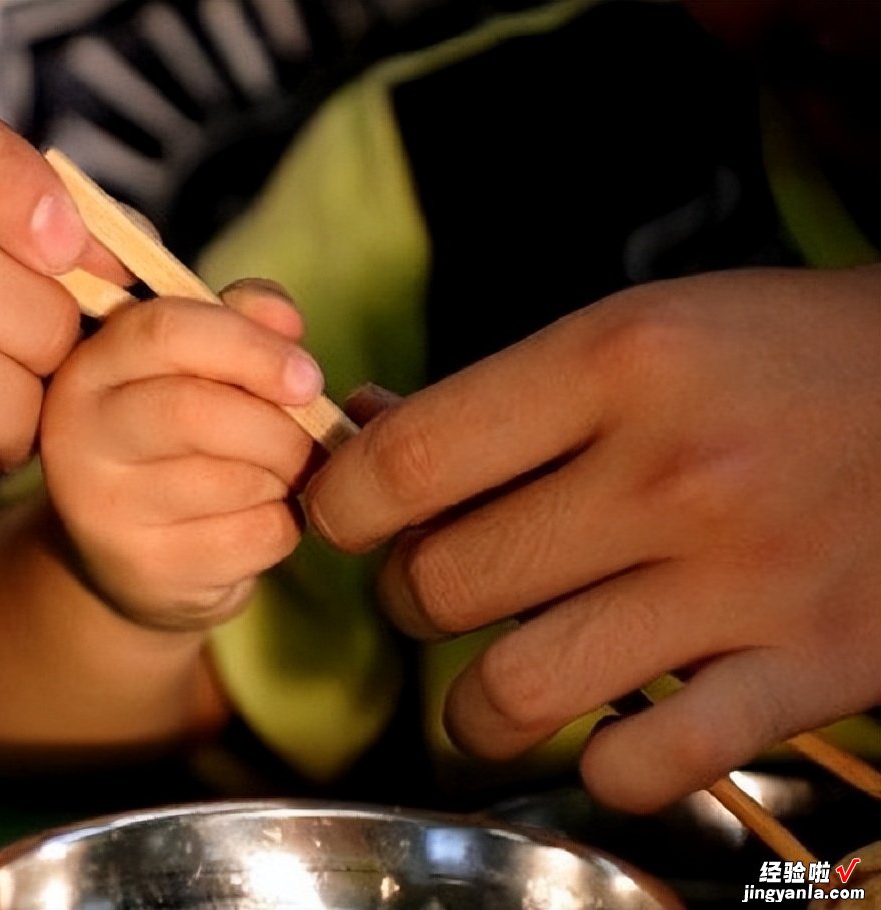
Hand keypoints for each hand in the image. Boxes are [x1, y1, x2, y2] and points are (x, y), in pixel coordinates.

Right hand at [40, 280, 320, 629]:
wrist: (135, 560)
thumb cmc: (179, 438)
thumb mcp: (197, 365)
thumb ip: (241, 320)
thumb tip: (284, 321)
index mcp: (88, 367)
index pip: (165, 331)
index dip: (251, 347)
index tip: (307, 376)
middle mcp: (77, 436)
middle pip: (197, 412)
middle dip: (279, 426)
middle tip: (310, 437)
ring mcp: (105, 511)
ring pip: (237, 478)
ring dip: (284, 475)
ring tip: (272, 474)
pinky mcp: (149, 571)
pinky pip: (257, 534)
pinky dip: (284, 522)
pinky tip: (258, 518)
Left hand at [306, 265, 880, 811]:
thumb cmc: (774, 358)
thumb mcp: (635, 332)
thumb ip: (494, 395)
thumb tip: (357, 429)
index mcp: (620, 363)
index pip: (408, 462)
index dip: (340, 507)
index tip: (344, 521)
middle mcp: (674, 473)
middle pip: (444, 584)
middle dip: (408, 600)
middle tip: (436, 589)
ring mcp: (745, 581)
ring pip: (518, 691)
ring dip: (473, 707)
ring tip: (492, 684)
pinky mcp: (811, 667)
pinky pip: (645, 765)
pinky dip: (600, 764)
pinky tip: (604, 723)